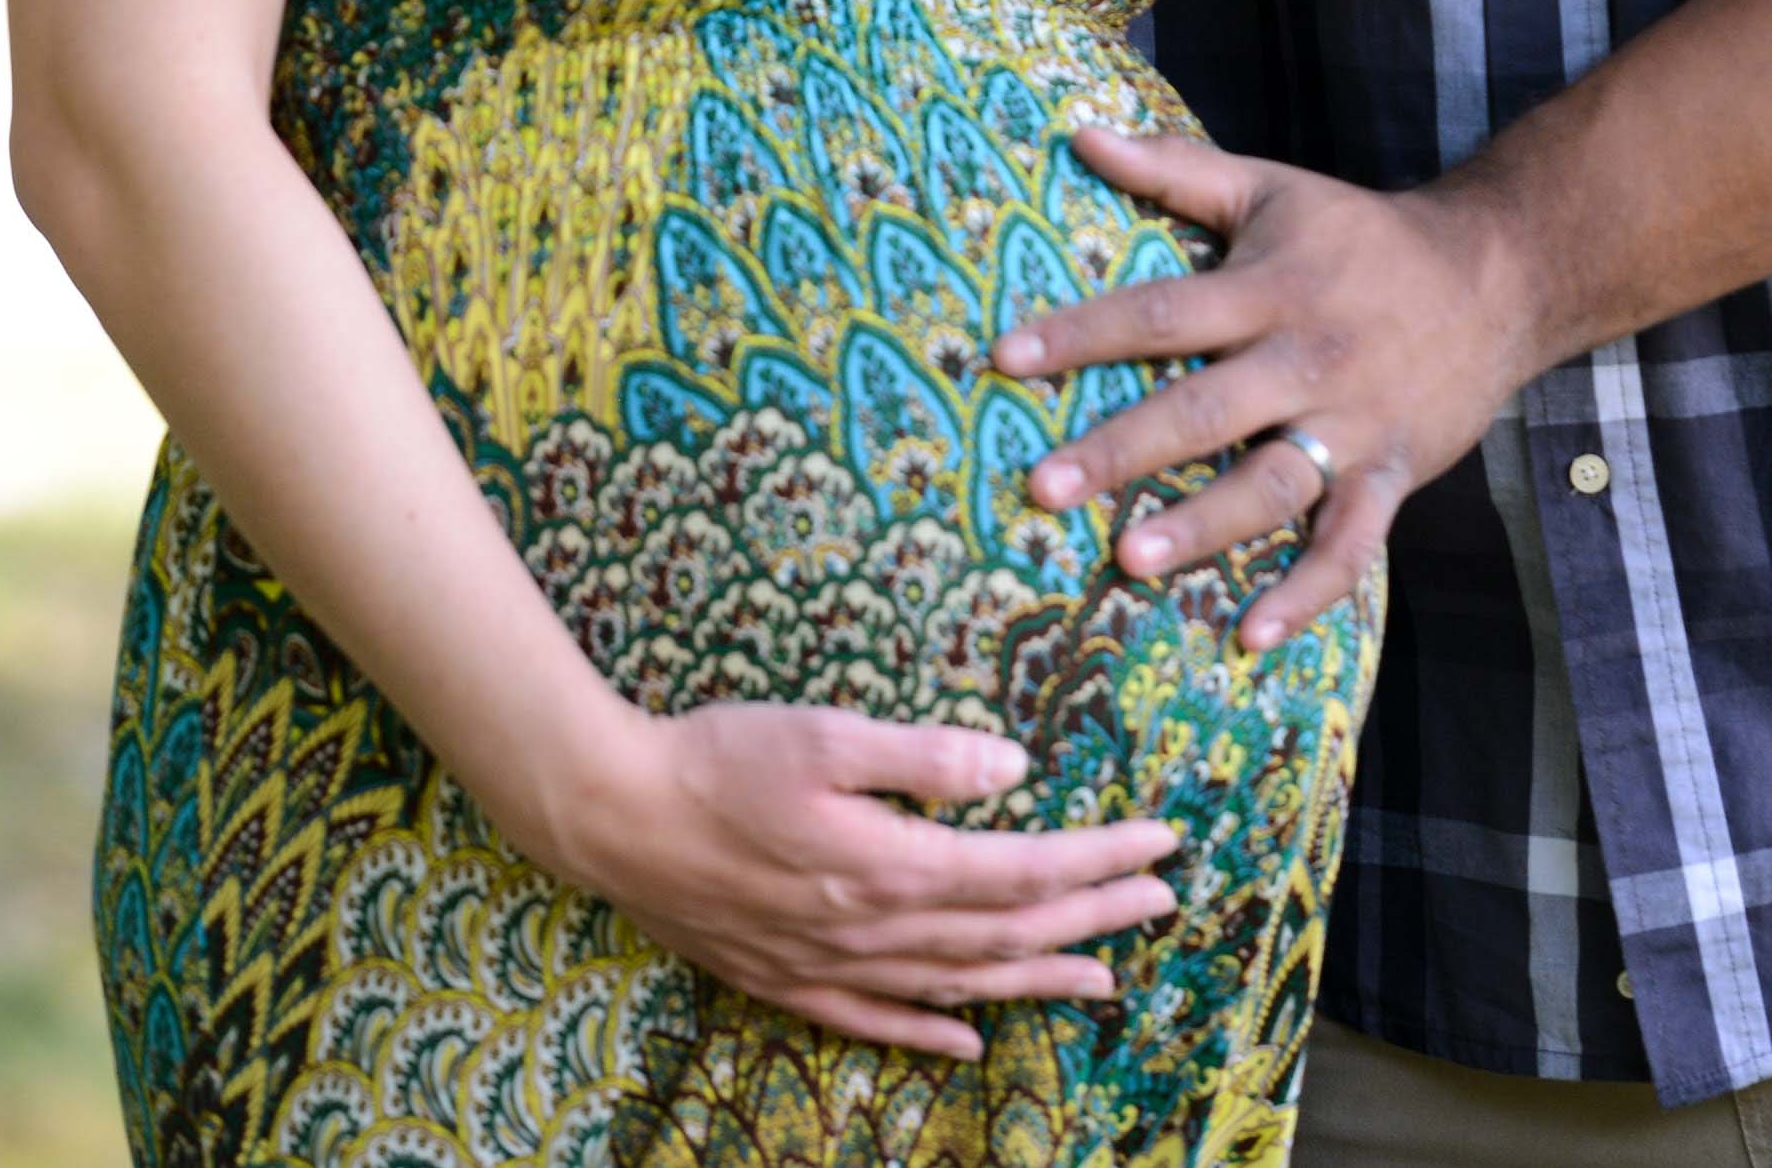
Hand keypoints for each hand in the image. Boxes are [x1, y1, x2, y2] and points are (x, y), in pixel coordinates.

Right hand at [520, 698, 1183, 1060]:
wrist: (610, 817)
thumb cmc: (716, 760)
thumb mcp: (824, 733)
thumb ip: (923, 755)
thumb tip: (1015, 768)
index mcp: (891, 865)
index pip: (1023, 871)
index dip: (1099, 861)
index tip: (1161, 843)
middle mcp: (873, 931)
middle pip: (1006, 934)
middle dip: (1093, 918)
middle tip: (1160, 902)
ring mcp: (831, 966)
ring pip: (958, 985)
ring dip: (1038, 981)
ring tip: (1104, 982)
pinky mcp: (789, 980)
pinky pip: (878, 1021)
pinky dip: (933, 1031)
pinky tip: (971, 1038)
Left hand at [994, 127, 1546, 651]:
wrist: (1496, 277)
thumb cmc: (1360, 235)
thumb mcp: (1271, 188)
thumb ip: (1174, 168)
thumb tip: (1078, 133)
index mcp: (1269, 290)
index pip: (1160, 312)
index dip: (1082, 333)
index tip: (1005, 359)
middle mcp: (1306, 361)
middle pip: (1204, 408)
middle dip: (1123, 449)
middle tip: (1044, 487)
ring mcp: (1352, 426)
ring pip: (1272, 484)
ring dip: (1203, 526)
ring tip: (1130, 559)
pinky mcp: (1393, 475)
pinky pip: (1351, 546)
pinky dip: (1308, 594)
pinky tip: (1251, 635)